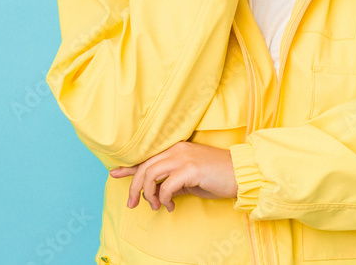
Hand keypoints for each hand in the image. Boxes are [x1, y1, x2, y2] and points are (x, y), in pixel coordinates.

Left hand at [108, 141, 238, 212]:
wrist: (241, 174)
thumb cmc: (218, 177)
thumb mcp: (191, 179)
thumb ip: (173, 182)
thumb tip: (158, 193)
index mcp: (176, 148)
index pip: (147, 157)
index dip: (129, 167)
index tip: (113, 173)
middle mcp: (177, 149)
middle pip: (145, 167)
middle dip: (134, 187)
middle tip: (132, 204)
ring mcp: (183, 158)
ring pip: (151, 174)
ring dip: (148, 194)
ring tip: (155, 206)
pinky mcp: (191, 169)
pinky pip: (166, 186)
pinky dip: (163, 198)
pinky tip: (170, 206)